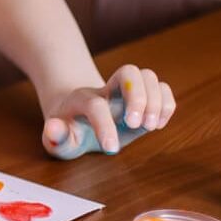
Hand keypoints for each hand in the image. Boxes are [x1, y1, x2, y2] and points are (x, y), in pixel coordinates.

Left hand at [40, 64, 175, 154]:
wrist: (78, 116)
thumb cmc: (68, 130)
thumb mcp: (57, 139)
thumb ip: (55, 136)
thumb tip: (54, 128)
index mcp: (82, 98)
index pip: (95, 105)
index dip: (104, 126)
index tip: (111, 149)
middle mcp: (107, 89)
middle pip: (129, 71)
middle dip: (138, 97)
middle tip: (136, 125)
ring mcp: (127, 92)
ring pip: (148, 75)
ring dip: (156, 100)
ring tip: (150, 125)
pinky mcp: (144, 99)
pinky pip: (162, 88)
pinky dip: (167, 104)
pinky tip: (157, 123)